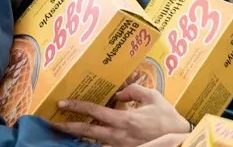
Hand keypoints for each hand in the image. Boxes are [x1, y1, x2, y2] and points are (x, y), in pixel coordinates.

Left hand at [53, 83, 190, 146]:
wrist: (179, 139)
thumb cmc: (167, 118)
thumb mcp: (153, 97)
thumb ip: (135, 91)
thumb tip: (120, 92)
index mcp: (124, 119)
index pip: (94, 112)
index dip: (77, 106)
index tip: (62, 103)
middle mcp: (119, 135)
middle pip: (87, 131)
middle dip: (68, 127)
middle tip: (53, 123)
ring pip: (93, 144)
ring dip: (79, 138)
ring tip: (65, 133)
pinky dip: (94, 145)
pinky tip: (86, 142)